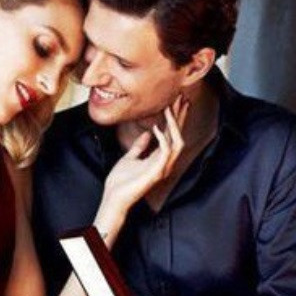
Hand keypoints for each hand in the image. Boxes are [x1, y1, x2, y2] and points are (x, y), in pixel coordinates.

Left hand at [96, 96, 188, 229]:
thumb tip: (147, 133)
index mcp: (159, 158)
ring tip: (169, 108)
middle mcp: (165, 162)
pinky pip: (165, 152)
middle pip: (178, 135)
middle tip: (181, 98)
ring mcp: (162, 168)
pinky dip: (162, 138)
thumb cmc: (121, 181)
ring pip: (177, 142)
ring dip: (174, 125)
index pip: (171, 134)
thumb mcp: (130, 157)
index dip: (175, 118)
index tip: (176, 102)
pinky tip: (156, 127)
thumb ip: (140, 146)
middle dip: (180, 117)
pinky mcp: (156, 173)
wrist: (114, 198)